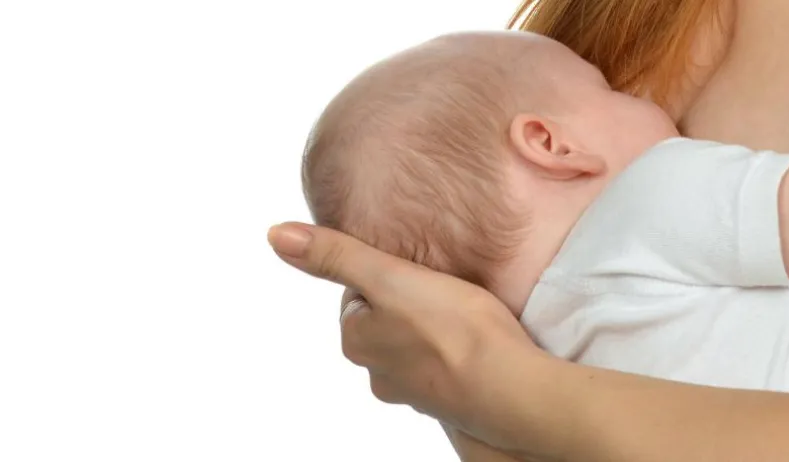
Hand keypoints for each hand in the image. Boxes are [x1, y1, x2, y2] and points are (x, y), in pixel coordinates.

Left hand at [267, 222, 536, 428]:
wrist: (508, 385)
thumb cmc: (453, 327)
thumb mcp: (388, 276)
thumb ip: (335, 255)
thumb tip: (275, 235)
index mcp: (356, 340)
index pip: (359, 294)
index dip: (387, 273)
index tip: (414, 267)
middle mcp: (377, 373)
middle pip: (387, 321)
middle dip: (409, 302)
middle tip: (442, 286)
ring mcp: (414, 392)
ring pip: (416, 345)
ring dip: (434, 328)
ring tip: (463, 312)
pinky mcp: (451, 401)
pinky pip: (445, 366)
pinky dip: (457, 351)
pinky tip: (477, 340)